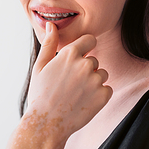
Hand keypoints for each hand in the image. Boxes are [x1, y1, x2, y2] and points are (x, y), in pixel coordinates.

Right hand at [26, 22, 112, 136]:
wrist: (46, 124)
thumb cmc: (40, 94)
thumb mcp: (40, 66)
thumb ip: (49, 43)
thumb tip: (52, 25)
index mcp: (70, 53)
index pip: (90, 40)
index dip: (85, 48)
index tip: (79, 59)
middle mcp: (85, 64)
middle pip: (94, 60)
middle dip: (86, 70)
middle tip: (70, 84)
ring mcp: (96, 80)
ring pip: (102, 74)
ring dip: (94, 82)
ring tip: (77, 94)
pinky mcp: (103, 96)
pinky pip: (107, 89)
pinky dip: (99, 95)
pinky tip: (84, 102)